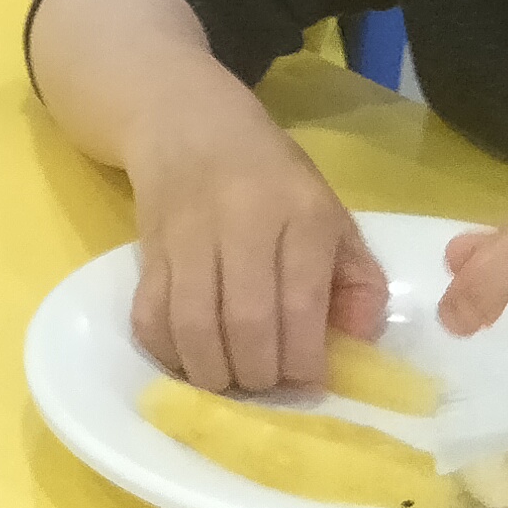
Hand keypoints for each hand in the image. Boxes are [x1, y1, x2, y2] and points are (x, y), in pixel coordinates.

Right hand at [127, 114, 388, 392]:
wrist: (186, 122)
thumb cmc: (270, 175)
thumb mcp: (328, 209)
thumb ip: (355, 274)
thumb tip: (360, 337)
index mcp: (300, 211)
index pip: (303, 301)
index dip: (305, 358)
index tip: (308, 382)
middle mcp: (243, 220)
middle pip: (247, 321)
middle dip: (259, 373)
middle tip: (266, 385)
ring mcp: (189, 235)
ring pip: (193, 324)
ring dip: (212, 371)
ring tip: (229, 381)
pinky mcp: (148, 249)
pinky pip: (150, 315)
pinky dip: (168, 351)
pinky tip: (189, 359)